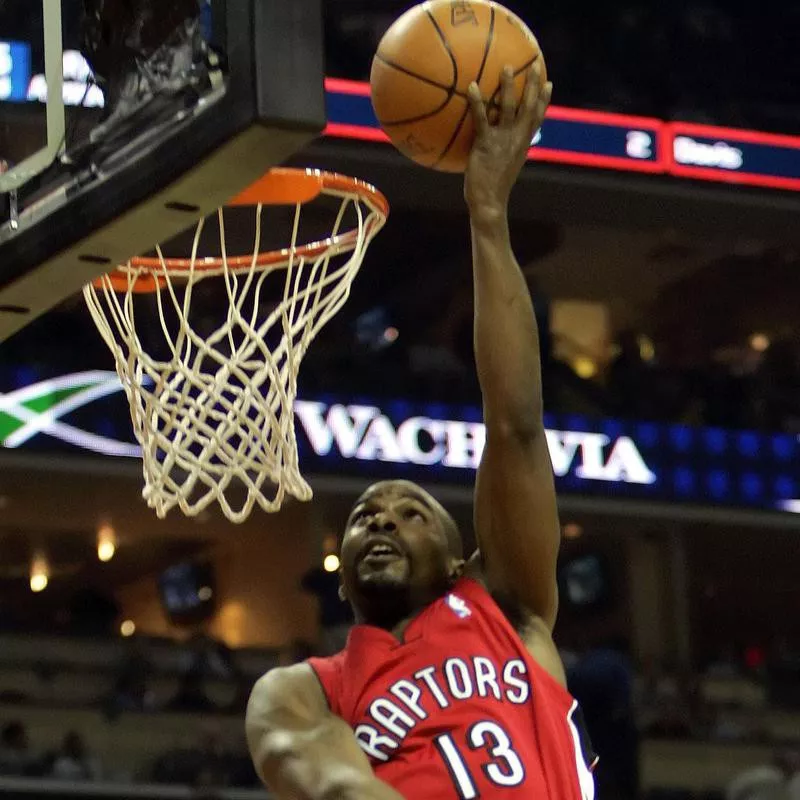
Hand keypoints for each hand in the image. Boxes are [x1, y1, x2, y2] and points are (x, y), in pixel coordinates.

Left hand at [464, 61, 551, 221]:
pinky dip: (478, 102)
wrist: (489, 202)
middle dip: (533, 85)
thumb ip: (504, 152)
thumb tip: (494, 144)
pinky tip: (472, 86)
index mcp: (523, 145)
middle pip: (529, 107)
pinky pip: (482, 118)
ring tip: (507, 67)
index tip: (548, 83)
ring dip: (508, 86)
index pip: (537, 119)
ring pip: (509, 108)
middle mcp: (517, 139)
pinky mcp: (486, 144)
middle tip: (534, 65)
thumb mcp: (504, 167)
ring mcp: (503, 140)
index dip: (544, 101)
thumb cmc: (492, 188)